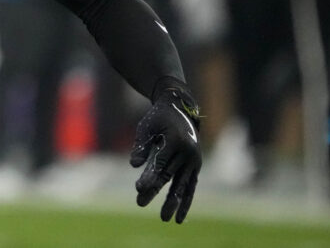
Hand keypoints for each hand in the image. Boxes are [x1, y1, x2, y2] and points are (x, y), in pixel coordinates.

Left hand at [130, 79, 201, 222]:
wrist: (180, 110)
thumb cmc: (158, 118)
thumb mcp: (146, 127)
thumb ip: (141, 146)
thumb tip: (134, 165)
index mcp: (175, 139)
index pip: (161, 162)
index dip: (150, 176)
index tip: (139, 188)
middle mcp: (188, 152)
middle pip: (169, 175)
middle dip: (154, 190)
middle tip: (140, 203)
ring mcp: (194, 161)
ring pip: (183, 185)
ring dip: (174, 202)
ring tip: (166, 219)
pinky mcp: (195, 167)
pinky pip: (191, 187)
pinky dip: (186, 202)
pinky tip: (179, 217)